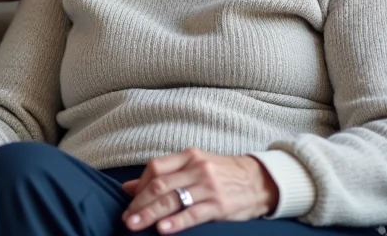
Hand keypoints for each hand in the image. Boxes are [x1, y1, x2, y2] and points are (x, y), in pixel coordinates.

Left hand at [121, 150, 278, 232]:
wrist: (260, 180)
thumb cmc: (222, 173)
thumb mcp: (194, 166)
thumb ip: (163, 175)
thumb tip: (128, 187)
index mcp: (188, 157)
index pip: (155, 168)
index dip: (139, 186)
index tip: (129, 202)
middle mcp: (197, 169)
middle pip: (160, 185)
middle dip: (140, 203)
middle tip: (126, 219)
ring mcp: (208, 187)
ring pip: (172, 199)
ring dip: (150, 214)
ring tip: (135, 225)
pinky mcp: (219, 205)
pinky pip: (193, 214)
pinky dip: (176, 221)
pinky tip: (163, 229)